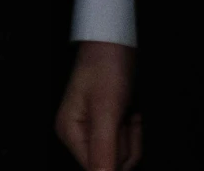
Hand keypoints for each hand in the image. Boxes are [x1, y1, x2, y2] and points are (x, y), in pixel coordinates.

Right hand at [56, 41, 140, 170]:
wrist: (115, 44)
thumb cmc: (106, 68)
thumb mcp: (107, 111)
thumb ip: (103, 149)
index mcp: (69, 131)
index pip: (96, 167)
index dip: (117, 154)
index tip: (121, 128)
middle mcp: (78, 134)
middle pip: (112, 163)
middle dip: (127, 144)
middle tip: (126, 118)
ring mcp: (92, 131)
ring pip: (122, 155)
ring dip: (133, 137)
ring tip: (128, 114)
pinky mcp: (106, 127)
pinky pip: (126, 145)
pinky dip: (134, 132)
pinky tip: (130, 115)